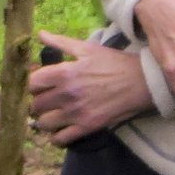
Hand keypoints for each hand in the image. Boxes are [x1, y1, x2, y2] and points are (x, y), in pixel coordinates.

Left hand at [29, 31, 152, 144]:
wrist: (142, 82)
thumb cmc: (115, 63)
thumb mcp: (88, 49)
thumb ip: (61, 43)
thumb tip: (40, 34)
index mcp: (65, 72)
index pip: (31, 83)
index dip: (33, 84)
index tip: (40, 84)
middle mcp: (67, 94)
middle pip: (35, 105)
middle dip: (39, 102)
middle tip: (48, 100)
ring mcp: (76, 112)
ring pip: (43, 123)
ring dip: (45, 119)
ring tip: (54, 115)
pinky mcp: (86, 127)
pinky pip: (59, 139)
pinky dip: (56, 137)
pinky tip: (62, 129)